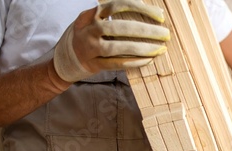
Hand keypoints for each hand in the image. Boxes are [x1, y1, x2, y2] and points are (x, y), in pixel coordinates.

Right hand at [53, 0, 169, 81]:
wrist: (66, 58)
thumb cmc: (88, 35)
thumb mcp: (95, 19)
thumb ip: (116, 14)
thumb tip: (152, 12)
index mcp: (90, 14)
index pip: (117, 6)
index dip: (140, 8)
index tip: (160, 15)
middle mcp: (88, 29)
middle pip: (120, 27)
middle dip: (146, 31)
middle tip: (165, 33)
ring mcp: (90, 48)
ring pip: (119, 47)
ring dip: (143, 48)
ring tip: (161, 49)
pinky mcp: (94, 64)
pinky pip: (117, 64)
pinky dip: (135, 62)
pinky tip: (149, 60)